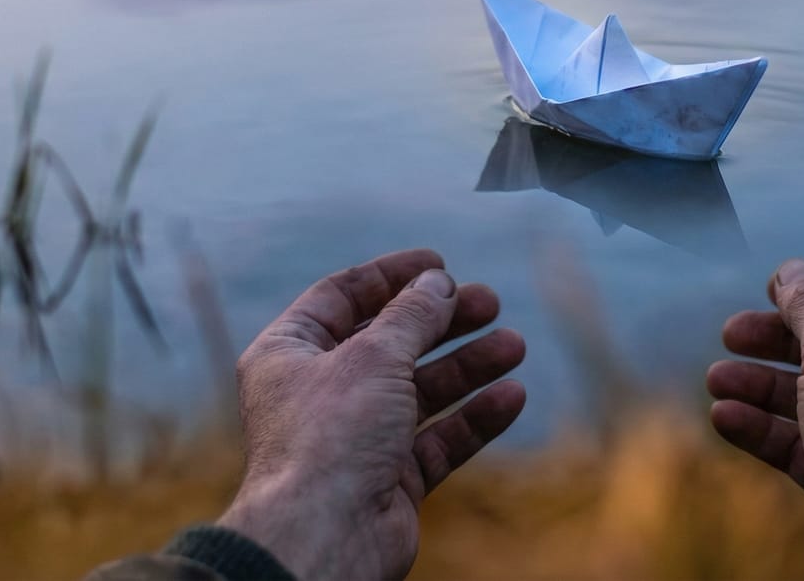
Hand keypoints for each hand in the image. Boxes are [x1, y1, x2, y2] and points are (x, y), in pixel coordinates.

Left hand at [218, 249, 526, 580]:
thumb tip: (439, 283)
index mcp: (289, 354)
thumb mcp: (374, 355)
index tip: (440, 264)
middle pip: (389, 343)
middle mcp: (319, 394)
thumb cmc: (330, 438)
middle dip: (441, 321)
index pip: (341, 298)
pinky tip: (510, 396)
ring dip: (467, 367)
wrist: (324, 538)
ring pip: (419, 391)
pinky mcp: (388, 480)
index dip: (391, 277)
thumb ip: (412, 315)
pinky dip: (472, 418)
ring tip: (514, 344)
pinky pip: (437, 440)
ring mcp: (355, 439)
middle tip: (489, 302)